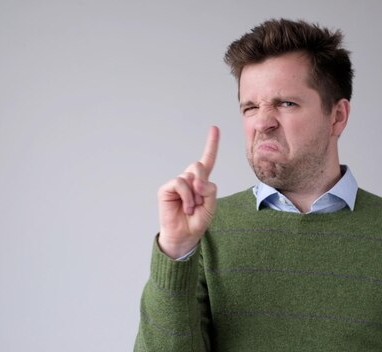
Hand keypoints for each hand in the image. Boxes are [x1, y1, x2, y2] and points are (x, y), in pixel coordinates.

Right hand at [157, 126, 219, 258]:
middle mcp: (189, 179)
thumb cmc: (197, 220)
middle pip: (199, 165)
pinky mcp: (166, 188)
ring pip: (190, 175)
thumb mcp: (211, 204)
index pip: (208, 159)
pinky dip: (186, 196)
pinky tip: (185, 207)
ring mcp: (177, 183)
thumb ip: (209, 189)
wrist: (185, 235)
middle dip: (203, 182)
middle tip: (200, 200)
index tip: (214, 128)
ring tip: (192, 207)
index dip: (211, 144)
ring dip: (195, 195)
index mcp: (202, 181)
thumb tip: (196, 180)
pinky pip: (180, 183)